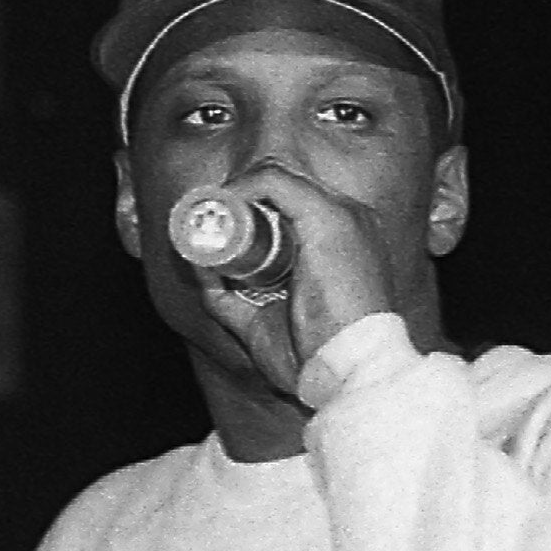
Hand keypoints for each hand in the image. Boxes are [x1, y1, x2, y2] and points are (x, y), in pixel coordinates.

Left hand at [192, 164, 402, 398]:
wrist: (348, 372)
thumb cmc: (315, 358)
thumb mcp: (264, 323)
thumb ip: (231, 298)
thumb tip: (200, 271)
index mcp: (346, 241)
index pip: (292, 204)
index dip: (249, 213)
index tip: (215, 233)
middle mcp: (350, 219)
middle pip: (282, 188)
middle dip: (236, 202)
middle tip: (203, 223)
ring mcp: (342, 214)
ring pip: (274, 178)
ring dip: (232, 195)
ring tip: (206, 218)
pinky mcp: (327, 218)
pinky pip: (272, 182)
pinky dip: (238, 190)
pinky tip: (220, 210)